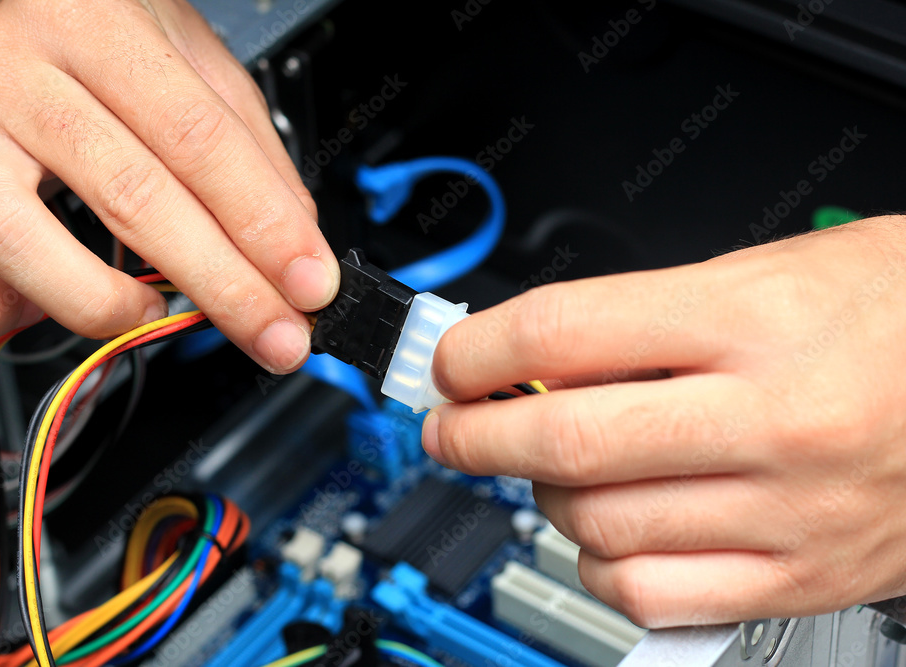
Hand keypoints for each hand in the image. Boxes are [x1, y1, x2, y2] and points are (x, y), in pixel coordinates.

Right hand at [0, 0, 337, 372]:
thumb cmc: (104, 29)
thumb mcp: (199, 62)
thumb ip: (253, 152)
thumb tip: (295, 245)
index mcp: (97, 28)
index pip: (199, 141)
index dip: (265, 226)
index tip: (310, 285)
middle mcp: (16, 73)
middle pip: (130, 197)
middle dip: (222, 286)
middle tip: (276, 336)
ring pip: (15, 240)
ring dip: (102, 304)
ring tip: (152, 314)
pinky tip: (37, 310)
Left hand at [423, 216, 905, 627]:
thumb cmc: (892, 312)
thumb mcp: (768, 274)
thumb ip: (646, 318)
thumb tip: (537, 356)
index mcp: (756, 319)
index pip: (565, 331)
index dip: (479, 350)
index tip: (450, 362)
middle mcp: (772, 418)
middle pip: (566, 438)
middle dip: (475, 436)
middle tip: (451, 429)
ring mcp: (789, 509)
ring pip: (599, 525)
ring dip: (543, 498)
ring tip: (549, 471)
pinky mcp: (803, 577)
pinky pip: (654, 594)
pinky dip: (602, 567)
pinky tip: (608, 533)